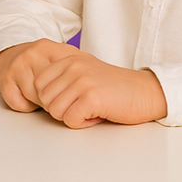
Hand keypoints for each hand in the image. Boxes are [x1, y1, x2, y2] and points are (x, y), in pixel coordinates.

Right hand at [0, 39, 80, 112]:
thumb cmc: (41, 62)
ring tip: (41, 95)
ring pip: (37, 98)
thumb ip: (79, 70)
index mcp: (51, 48)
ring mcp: (18, 65)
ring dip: (40, 103)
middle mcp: (33, 53)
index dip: (71, 94)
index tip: (72, 96)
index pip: (67, 79)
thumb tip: (102, 93)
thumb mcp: (63, 59)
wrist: (9, 53)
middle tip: (54, 97)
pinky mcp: (5, 79)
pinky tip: (27, 96)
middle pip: (53, 91)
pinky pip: (20, 103)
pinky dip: (25, 105)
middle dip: (55, 100)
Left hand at [32, 51, 167, 127]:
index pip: (38, 84)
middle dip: (61, 109)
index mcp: (68, 58)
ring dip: (73, 117)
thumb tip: (39, 92)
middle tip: (82, 106)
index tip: (71, 99)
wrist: (143, 92)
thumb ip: (62, 75)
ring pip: (55, 111)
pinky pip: (70, 120)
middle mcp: (73, 66)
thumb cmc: (113, 86)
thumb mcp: (84, 71)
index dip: (52, 98)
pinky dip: (82, 123)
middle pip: (45, 100)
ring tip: (91, 109)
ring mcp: (82, 80)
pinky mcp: (91, 97)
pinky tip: (97, 114)